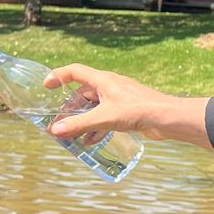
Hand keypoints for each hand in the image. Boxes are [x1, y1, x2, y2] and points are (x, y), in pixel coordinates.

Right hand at [43, 63, 211, 148]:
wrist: (168, 118)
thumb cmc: (139, 110)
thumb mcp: (105, 118)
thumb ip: (80, 125)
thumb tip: (55, 131)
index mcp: (103, 80)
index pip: (75, 71)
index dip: (59, 76)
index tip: (46, 87)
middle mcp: (110, 87)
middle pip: (83, 94)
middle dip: (70, 110)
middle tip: (59, 125)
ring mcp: (119, 99)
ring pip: (95, 108)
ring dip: (83, 121)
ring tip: (73, 137)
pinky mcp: (127, 112)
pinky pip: (106, 117)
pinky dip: (97, 128)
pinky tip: (92, 141)